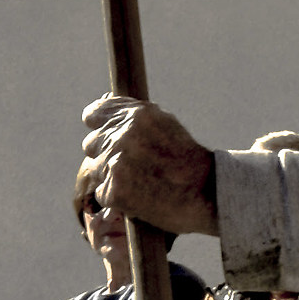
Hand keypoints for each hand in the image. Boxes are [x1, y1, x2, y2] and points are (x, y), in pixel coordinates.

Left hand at [80, 96, 217, 235]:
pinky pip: (101, 193)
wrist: (207, 194)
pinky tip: (140, 197)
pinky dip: (117, 198)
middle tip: (133, 166)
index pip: (94, 114)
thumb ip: (132, 116)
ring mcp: (116, 164)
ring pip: (95, 169)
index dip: (98, 126)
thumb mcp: (165, 125)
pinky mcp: (115, 191)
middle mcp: (123, 136)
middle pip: (90, 144)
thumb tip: (103, 100)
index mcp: (135, 115)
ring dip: (112, 177)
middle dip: (106, 154)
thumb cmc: (188, 161)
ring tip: (140, 182)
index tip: (106, 136)